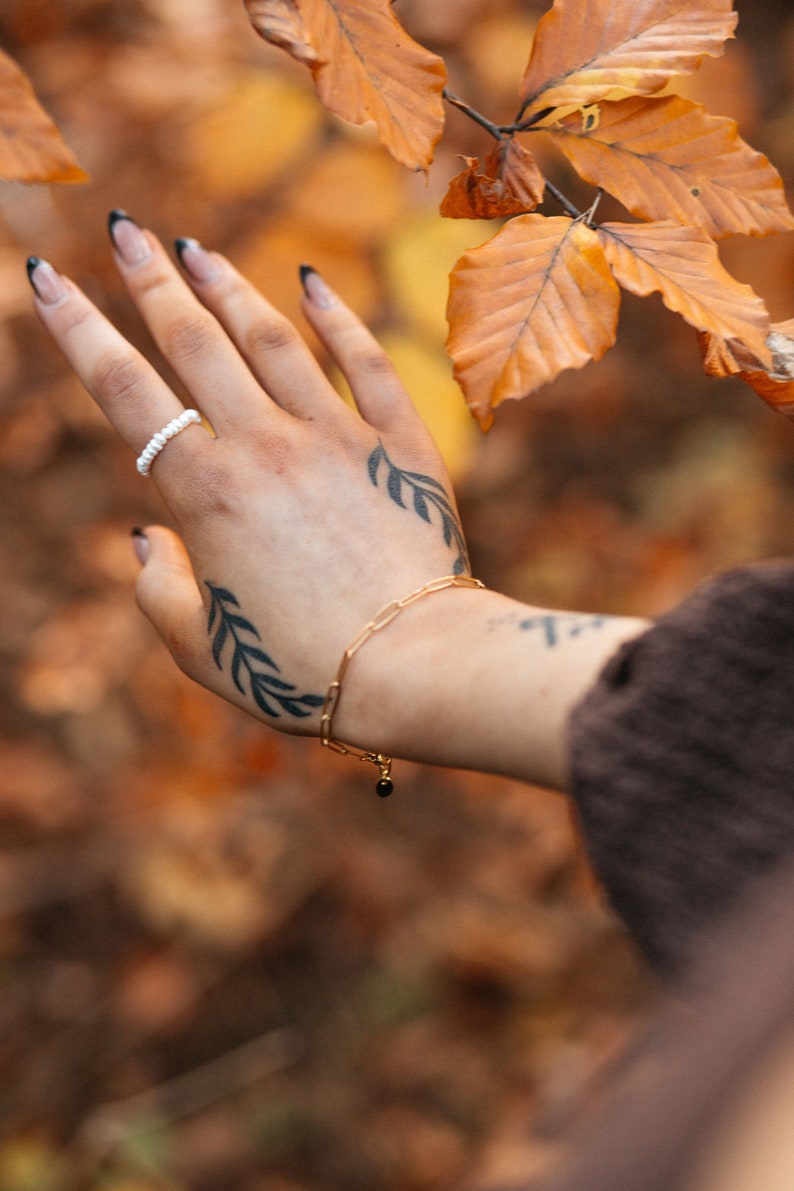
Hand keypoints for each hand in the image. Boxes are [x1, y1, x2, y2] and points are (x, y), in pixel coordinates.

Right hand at [28, 212, 470, 738]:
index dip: (78, 330)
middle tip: (126, 229)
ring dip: (229, 287)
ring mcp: (337, 438)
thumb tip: (148, 536)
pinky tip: (313, 282)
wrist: (414, 669)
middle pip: (195, 343)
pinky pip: (367, 363)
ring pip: (272, 340)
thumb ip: (159, 588)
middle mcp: (265, 448)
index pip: (126, 392)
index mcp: (205, 495)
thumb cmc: (300, 674)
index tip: (49, 278)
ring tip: (196, 246)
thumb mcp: (201, 648)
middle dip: (152, 280)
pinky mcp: (401, 445)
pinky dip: (338, 318)